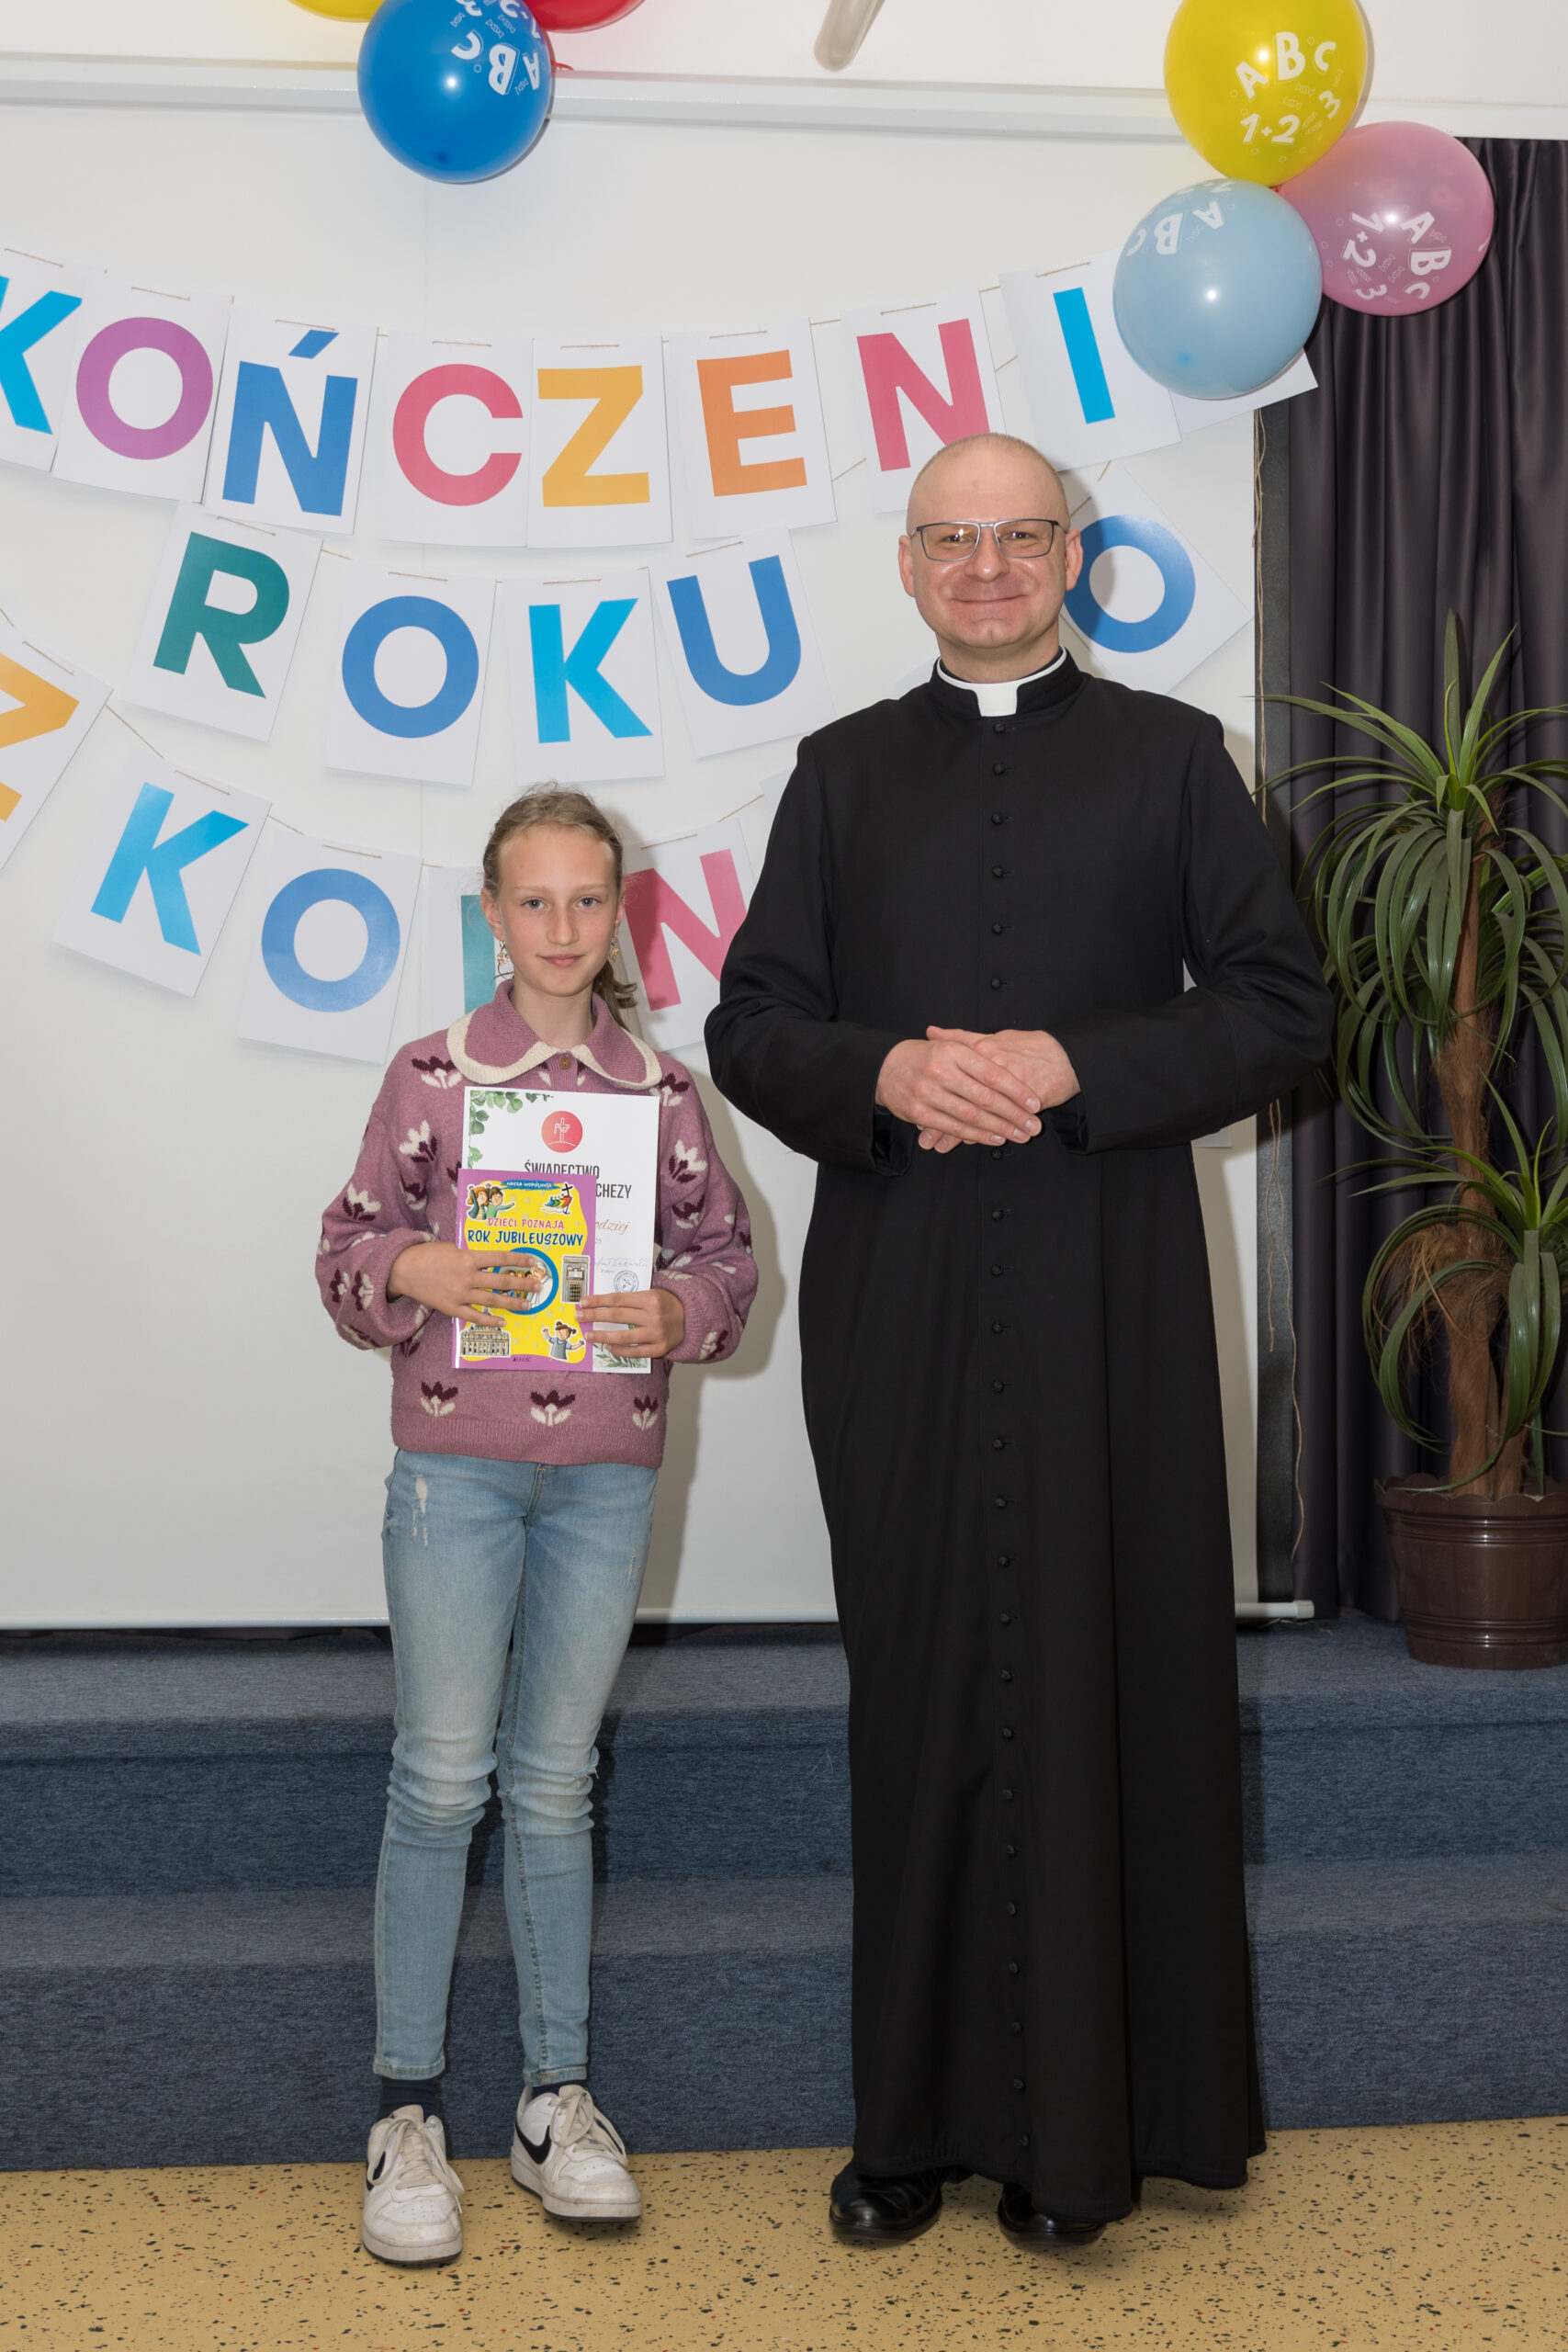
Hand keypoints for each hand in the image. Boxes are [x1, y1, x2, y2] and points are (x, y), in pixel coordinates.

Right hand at [386, 1239, 540, 1325]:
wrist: (404, 1270)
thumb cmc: (427, 1255)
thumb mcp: (452, 1248)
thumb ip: (471, 1257)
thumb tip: (489, 1263)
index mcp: (468, 1257)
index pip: (500, 1258)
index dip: (518, 1259)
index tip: (533, 1261)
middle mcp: (467, 1276)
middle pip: (502, 1280)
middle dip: (522, 1283)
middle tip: (537, 1285)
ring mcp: (460, 1294)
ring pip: (492, 1300)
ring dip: (512, 1303)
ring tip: (527, 1304)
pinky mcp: (452, 1308)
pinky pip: (474, 1316)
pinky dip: (489, 1320)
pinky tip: (502, 1321)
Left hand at [579, 1286, 686, 1360]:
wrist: (690, 1317)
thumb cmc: (666, 1303)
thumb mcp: (652, 1293)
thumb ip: (631, 1298)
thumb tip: (602, 1303)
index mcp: (650, 1298)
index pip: (618, 1299)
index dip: (598, 1301)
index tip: (583, 1302)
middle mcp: (653, 1316)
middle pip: (617, 1316)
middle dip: (594, 1316)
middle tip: (579, 1317)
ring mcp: (656, 1334)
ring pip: (623, 1336)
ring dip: (602, 1336)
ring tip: (589, 1335)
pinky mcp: (659, 1349)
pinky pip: (634, 1352)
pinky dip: (619, 1350)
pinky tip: (608, 1346)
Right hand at [876, 1036, 1041, 1151]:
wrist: (885, 1067)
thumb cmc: (925, 1057)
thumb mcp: (951, 1047)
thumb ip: (980, 1055)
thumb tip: (1015, 1071)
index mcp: (954, 1052)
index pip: (993, 1073)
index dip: (1016, 1090)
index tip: (1034, 1103)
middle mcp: (941, 1071)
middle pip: (985, 1097)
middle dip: (1014, 1114)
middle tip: (1034, 1126)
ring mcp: (928, 1093)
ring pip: (971, 1115)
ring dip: (999, 1128)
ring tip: (1020, 1135)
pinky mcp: (919, 1112)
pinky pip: (954, 1127)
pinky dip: (977, 1135)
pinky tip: (994, 1138)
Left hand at [922, 1027, 1078, 1149]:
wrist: (1067, 1057)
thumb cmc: (1028, 1047)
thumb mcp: (994, 1037)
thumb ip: (961, 1038)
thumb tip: (932, 1031)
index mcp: (984, 1051)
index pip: (953, 1078)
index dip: (936, 1098)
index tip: (918, 1113)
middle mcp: (996, 1067)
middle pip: (963, 1100)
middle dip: (942, 1123)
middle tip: (926, 1140)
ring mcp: (1013, 1086)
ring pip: (980, 1114)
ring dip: (958, 1134)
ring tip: (942, 1148)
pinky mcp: (1029, 1101)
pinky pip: (1003, 1122)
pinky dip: (986, 1135)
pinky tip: (972, 1144)